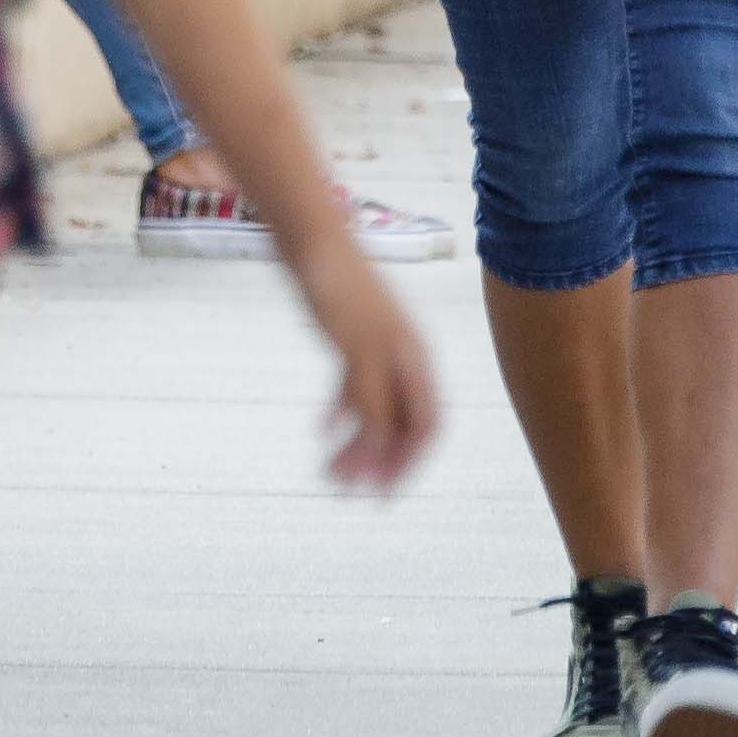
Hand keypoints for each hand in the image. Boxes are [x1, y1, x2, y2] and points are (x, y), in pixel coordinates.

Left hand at [284, 245, 441, 490]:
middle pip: (401, 423)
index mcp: (415, 360)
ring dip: (354, 443)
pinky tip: (320, 429)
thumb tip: (382, 446)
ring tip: (326, 470)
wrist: (311, 241)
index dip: (407, 463)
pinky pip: (354, 387)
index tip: (381, 495)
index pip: (425, 425)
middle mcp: (404, 357)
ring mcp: (379, 348)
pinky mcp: (352, 339)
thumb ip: (373, 399)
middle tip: (345, 491)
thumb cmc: (339, 290)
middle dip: (377, 460)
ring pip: (375, 408)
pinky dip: (340, 412)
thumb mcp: (357, 352)